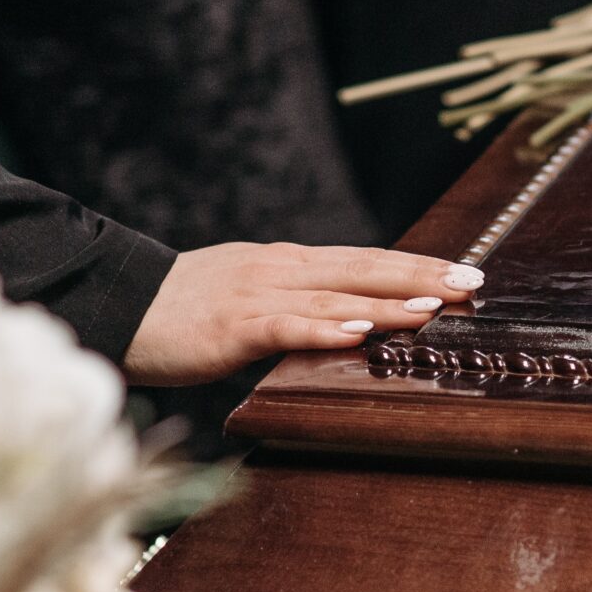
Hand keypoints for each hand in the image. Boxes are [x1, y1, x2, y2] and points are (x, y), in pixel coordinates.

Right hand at [122, 242, 486, 386]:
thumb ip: (297, 303)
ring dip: (387, 302)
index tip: (467, 270)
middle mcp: (281, 271)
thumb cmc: (184, 311)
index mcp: (289, 264)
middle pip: (363, 268)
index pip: (366, 260)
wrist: (117, 306)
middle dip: (422, 275)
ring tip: (433, 308)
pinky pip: (285, 327)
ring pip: (334, 296)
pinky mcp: (231, 326)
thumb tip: (348, 316)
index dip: (417, 264)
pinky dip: (324, 328)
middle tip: (474, 282)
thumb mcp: (250, 297)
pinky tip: (358, 332)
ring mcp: (256, 296)